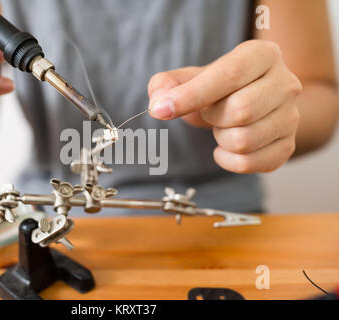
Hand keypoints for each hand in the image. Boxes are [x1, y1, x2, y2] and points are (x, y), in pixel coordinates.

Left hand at [148, 40, 301, 173]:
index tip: (161, 110)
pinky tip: (225, 147)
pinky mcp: (288, 146)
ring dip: (220, 138)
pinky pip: (249, 163)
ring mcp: (291, 117)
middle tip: (209, 112)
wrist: (251, 103)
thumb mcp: (191, 77)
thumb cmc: (218, 89)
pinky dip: (227, 160)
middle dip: (212, 117)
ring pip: (244, 140)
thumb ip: (167, 84)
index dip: (191, 95)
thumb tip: (159, 102)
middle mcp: (286, 83)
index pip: (229, 75)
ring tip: (222, 126)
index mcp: (262, 55)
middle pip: (241, 111)